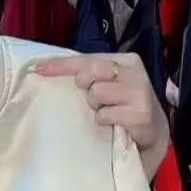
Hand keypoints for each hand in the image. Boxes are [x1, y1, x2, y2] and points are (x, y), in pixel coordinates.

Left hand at [35, 53, 169, 180]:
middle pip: (91, 72)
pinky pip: (105, 115)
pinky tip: (115, 124)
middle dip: (85, 85)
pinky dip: (104, 121)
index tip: (38, 69)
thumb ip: (88, 75)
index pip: (88, 58)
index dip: (61, 64)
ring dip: (96, 107)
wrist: (153, 131)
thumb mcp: (108, 85)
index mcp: (126, 61)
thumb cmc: (124, 106)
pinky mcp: (140, 115)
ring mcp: (139, 94)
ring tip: (108, 112)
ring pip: (97, 93)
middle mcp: (135, 73)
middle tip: (93, 98)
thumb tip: (44, 68)